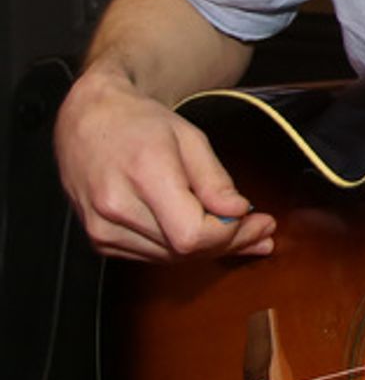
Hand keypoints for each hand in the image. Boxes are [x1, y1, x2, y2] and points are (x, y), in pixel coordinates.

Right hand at [54, 67, 275, 260]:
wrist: (89, 121)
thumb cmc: (139, 123)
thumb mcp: (190, 138)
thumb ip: (215, 180)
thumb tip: (238, 213)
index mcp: (143, 174)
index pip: (192, 233)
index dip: (231, 234)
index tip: (259, 220)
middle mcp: (117, 207)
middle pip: (185, 249)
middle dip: (230, 242)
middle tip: (261, 231)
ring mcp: (103, 228)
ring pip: (171, 258)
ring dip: (210, 249)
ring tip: (243, 235)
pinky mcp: (100, 240)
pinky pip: (153, 255)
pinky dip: (182, 249)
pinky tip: (205, 237)